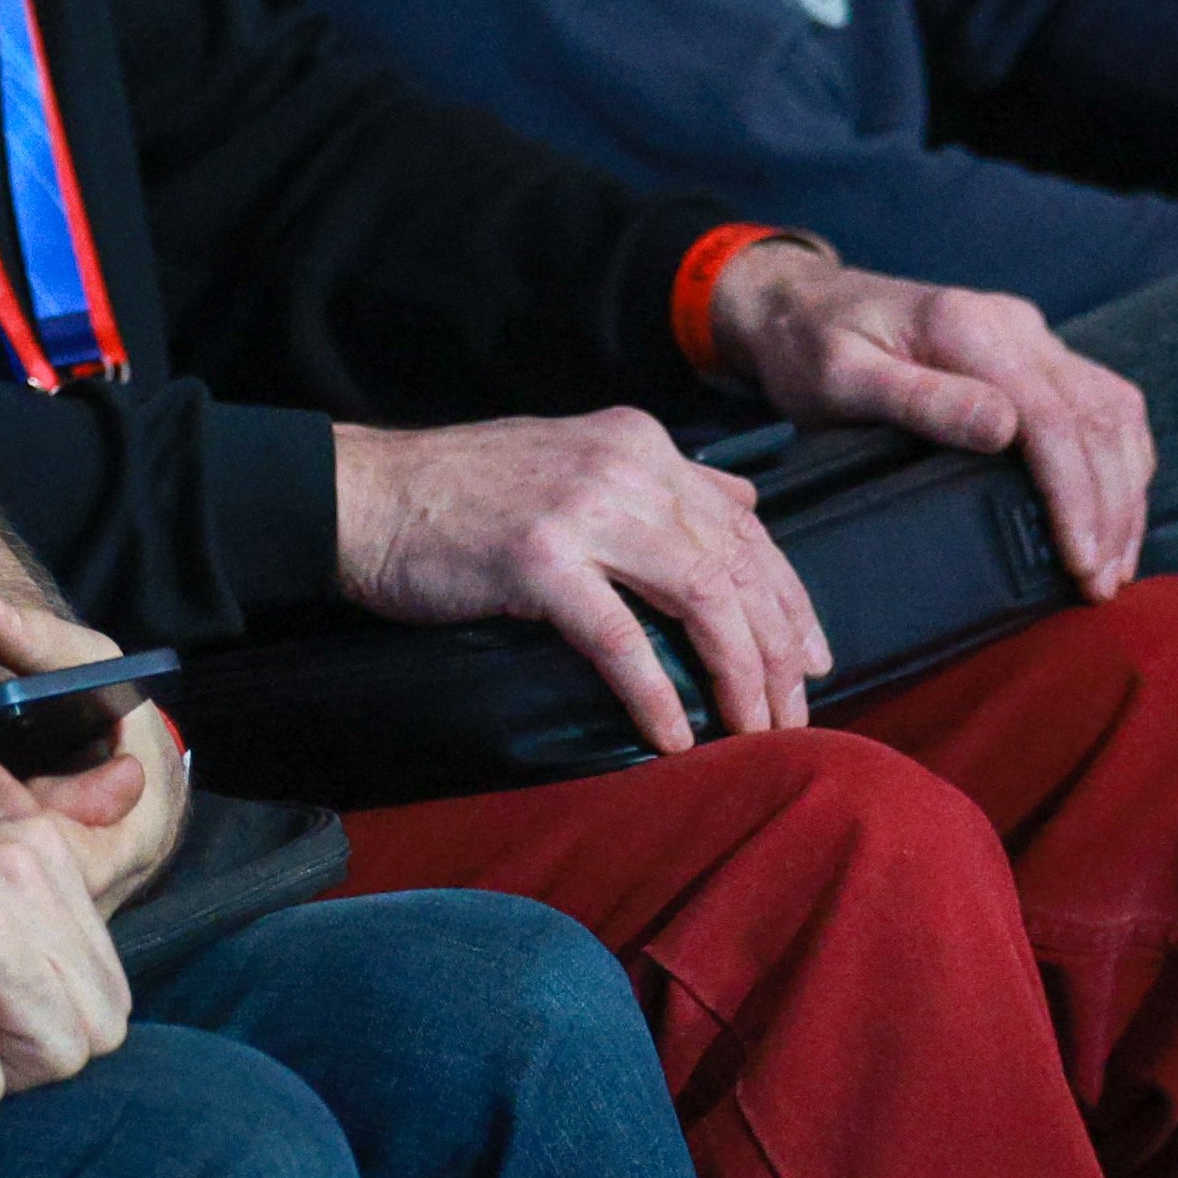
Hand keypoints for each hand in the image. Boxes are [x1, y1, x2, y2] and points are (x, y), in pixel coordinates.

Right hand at [328, 410, 826, 752]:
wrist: (364, 496)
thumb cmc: (463, 491)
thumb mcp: (575, 458)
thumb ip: (661, 479)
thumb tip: (743, 500)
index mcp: (640, 442)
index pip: (744, 525)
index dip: (789, 598)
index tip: (813, 658)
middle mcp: (626, 464)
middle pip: (736, 565)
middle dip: (778, 649)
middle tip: (795, 714)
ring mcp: (583, 508)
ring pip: (701, 597)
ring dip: (739, 674)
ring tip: (755, 730)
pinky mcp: (538, 559)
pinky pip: (622, 638)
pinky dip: (657, 692)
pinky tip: (674, 735)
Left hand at [711, 240, 1150, 601]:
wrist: (798, 305)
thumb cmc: (809, 347)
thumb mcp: (840, 377)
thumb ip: (918, 399)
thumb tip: (1004, 429)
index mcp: (968, 326)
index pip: (1052, 417)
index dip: (1075, 495)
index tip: (1079, 562)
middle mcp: (1013, 324)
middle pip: (1098, 416)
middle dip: (1110, 507)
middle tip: (1099, 584)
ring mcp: (1029, 336)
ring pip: (1113, 410)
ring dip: (1124, 489)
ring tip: (1112, 564)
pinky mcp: (1032, 355)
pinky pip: (1100, 404)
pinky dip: (1117, 461)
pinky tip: (1109, 513)